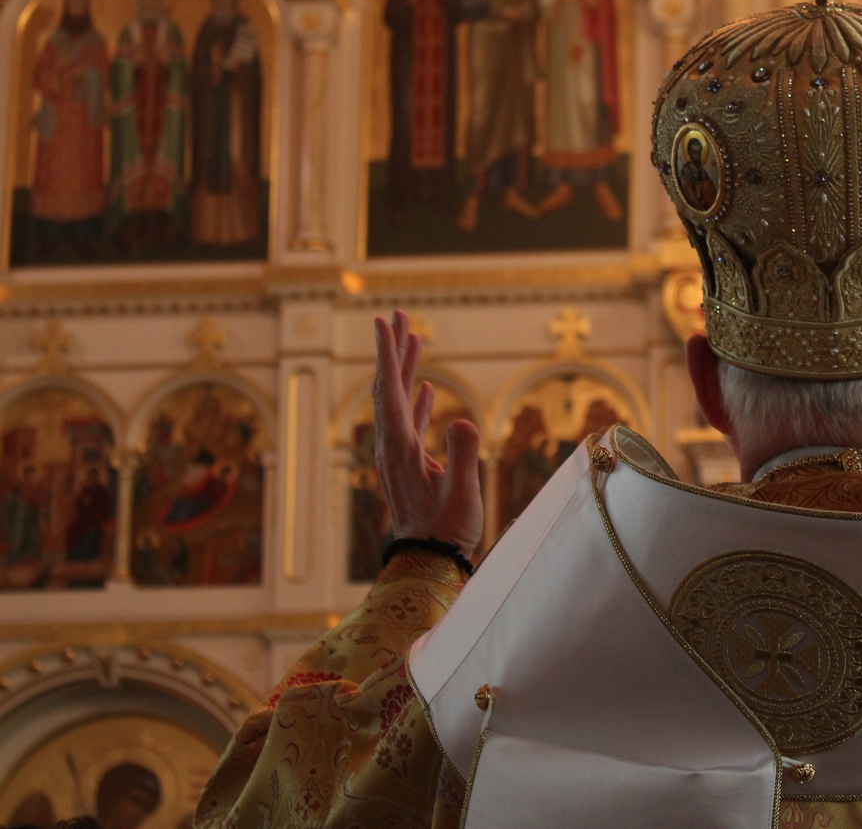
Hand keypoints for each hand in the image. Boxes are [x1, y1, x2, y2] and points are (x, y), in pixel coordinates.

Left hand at [373, 311, 482, 555]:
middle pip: (389, 388)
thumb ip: (462, 455)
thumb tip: (462, 420)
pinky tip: (427, 388)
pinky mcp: (410, 464)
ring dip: (405, 369)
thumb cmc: (447, 530)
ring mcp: (399, 455)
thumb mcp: (460, 493)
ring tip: (414, 339)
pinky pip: (409, 422)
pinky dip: (416, 400)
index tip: (385, 322)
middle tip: (398, 315)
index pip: (392, 391)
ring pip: (399, 402)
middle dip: (394, 350)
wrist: (430, 560)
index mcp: (400, 448)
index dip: (389, 355)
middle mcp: (392, 447)